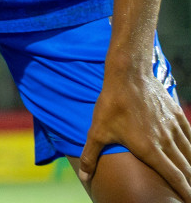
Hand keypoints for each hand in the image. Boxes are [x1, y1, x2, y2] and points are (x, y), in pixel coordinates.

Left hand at [79, 67, 190, 199]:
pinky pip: (190, 135)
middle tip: (190, 195)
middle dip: (190, 183)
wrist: (129, 75)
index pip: (174, 176)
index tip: (188, 201)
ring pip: (190, 153)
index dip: (184, 192)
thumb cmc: (112, 104)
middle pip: (185, 168)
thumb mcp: (97, 130)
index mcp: (150, 149)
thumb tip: (84, 176)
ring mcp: (174, 127)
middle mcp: (167, 141)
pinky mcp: (177, 115)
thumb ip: (91, 155)